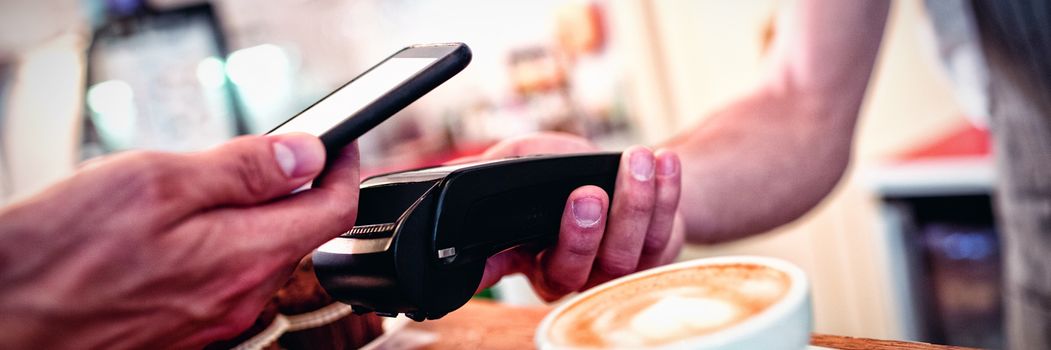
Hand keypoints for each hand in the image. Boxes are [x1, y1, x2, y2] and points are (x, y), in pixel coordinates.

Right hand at [0, 133, 359, 348]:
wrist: (4, 320)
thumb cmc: (59, 255)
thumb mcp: (157, 182)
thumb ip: (244, 169)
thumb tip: (307, 155)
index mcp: (245, 256)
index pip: (333, 210)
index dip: (343, 169)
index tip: (337, 145)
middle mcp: (239, 298)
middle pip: (296, 233)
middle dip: (289, 189)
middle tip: (255, 156)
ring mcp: (211, 320)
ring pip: (256, 256)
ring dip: (246, 218)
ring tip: (197, 191)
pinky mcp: (183, 329)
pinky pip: (221, 280)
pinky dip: (216, 246)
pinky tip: (171, 233)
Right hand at [473, 132, 684, 300]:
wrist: (626, 172)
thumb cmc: (571, 170)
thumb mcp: (530, 157)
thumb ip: (502, 163)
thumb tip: (467, 168)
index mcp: (530, 256)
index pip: (500, 269)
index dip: (490, 272)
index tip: (482, 267)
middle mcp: (571, 273)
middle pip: (572, 270)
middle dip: (581, 234)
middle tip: (588, 195)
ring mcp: (614, 270)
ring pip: (623, 253)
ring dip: (633, 203)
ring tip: (637, 160)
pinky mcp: (654, 257)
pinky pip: (661, 232)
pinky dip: (667, 193)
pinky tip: (664, 162)